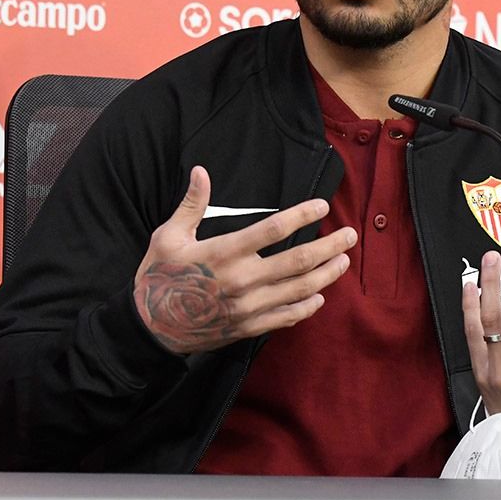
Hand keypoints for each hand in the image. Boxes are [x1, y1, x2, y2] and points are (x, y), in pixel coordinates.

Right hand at [133, 166, 354, 354]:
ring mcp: (248, 307)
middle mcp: (242, 281)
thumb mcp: (167, 236)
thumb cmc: (159, 276)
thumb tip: (201, 171)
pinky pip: (286, 318)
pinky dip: (306, 308)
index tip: (322, 205)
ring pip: (299, 290)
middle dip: (329, 247)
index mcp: (224, 253)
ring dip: (326, 275)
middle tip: (350, 235)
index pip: (273, 230)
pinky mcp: (248, 327)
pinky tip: (320, 297)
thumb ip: (191, 205)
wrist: (150, 328)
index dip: (302, 216)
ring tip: (343, 261)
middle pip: (297, 262)